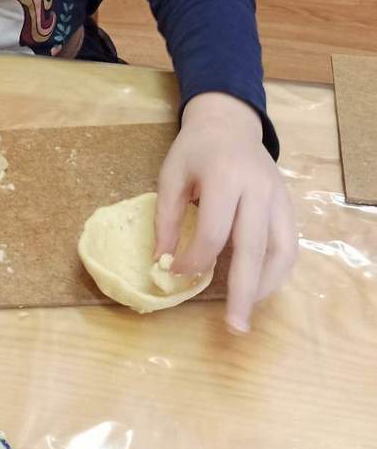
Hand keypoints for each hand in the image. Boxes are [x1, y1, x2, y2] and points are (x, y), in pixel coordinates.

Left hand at [154, 92, 296, 333]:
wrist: (229, 123)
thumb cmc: (195, 150)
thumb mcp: (170, 175)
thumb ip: (166, 218)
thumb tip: (160, 261)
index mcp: (224, 176)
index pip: (214, 231)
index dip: (193, 258)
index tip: (173, 270)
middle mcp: (258, 189)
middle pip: (253, 248)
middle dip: (242, 291)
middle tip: (234, 326)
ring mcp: (278, 198)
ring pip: (280, 251)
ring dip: (264, 285)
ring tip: (245, 309)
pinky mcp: (288, 206)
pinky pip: (289, 246)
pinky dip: (276, 272)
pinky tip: (257, 287)